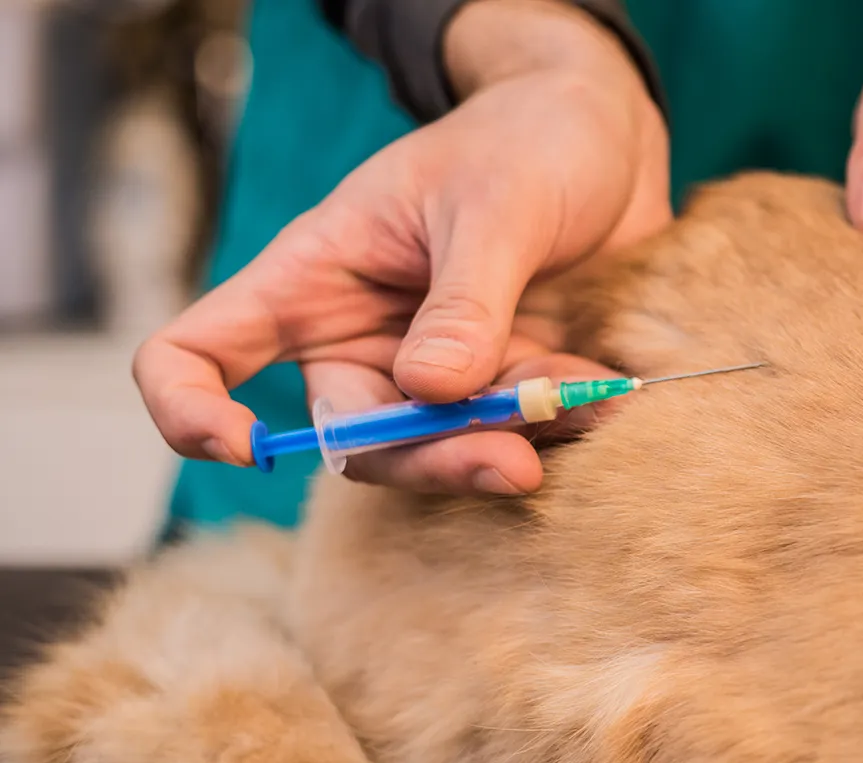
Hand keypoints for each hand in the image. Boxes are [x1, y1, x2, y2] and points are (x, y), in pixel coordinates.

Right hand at [132, 0, 669, 494]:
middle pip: (353, 437)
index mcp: (314, 277)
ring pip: (442, 450)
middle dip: (430, 457)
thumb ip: (466, 301)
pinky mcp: (506, 386)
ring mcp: (435, 370)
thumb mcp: (495, 206)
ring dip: (507, 446)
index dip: (193, 410)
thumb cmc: (528, 144)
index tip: (245, 447)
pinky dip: (562, 427)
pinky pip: (520, 433)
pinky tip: (610, 403)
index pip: (202, 352)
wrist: (608, 140)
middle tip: (514, 463)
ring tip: (583, 408)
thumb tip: (430, 392)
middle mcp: (361, 336)